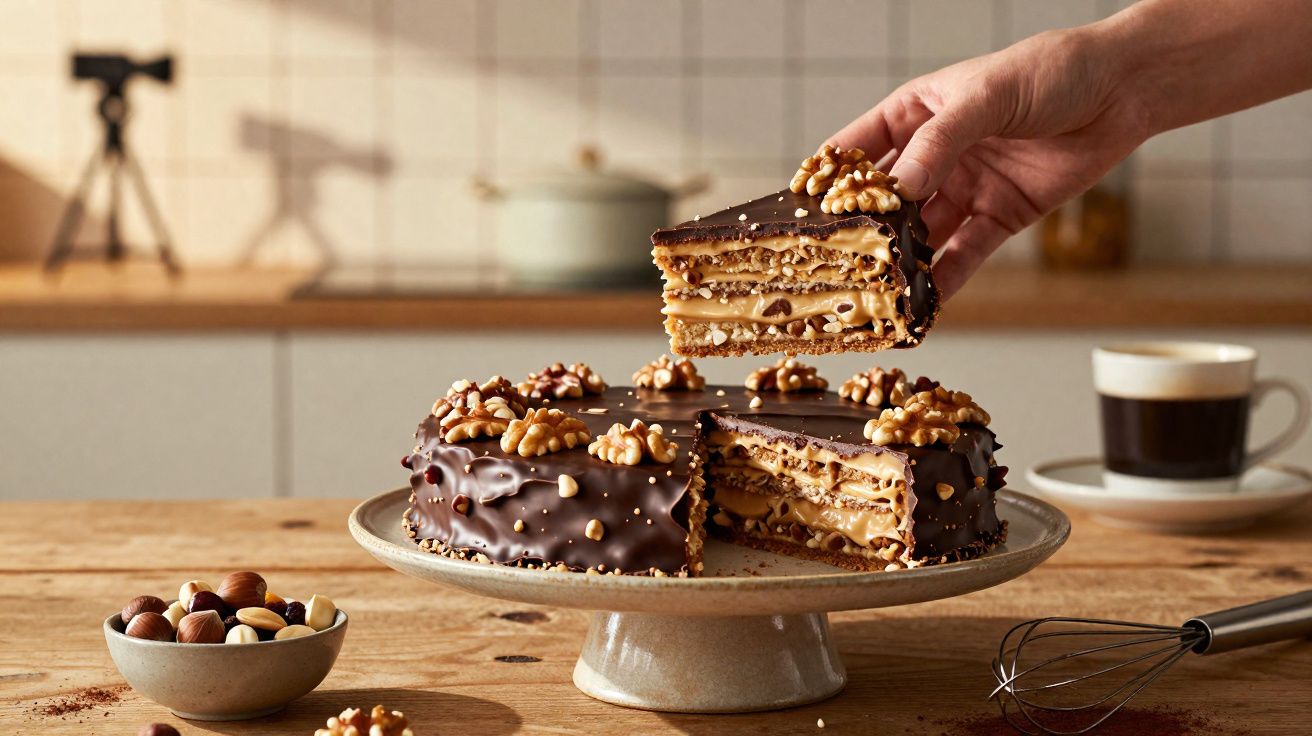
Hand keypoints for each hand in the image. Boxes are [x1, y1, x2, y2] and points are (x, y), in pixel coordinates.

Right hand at [828, 29, 1149, 298]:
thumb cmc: (1052, 71)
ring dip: (903, 262)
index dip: (829, 179)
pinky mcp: (999, 217)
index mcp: (918, 112)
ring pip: (923, 233)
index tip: (800, 211)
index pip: (859, 148)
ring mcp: (965, 187)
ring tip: (879, 291)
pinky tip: (926, 302)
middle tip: (836, 264)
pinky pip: (964, 254)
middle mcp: (936, 154)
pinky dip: (946, 279)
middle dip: (863, 232)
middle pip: (887, 200)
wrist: (1123, 90)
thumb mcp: (986, 98)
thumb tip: (896, 191)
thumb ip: (939, 145)